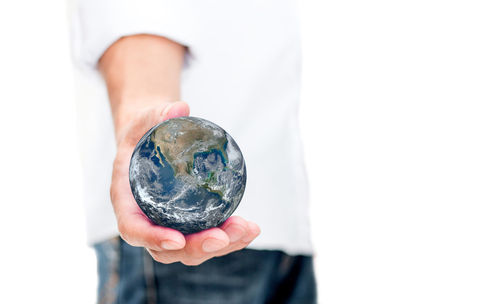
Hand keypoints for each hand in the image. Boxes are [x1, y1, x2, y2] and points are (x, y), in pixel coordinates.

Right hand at [110, 101, 260, 265]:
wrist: (149, 143)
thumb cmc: (143, 134)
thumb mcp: (144, 120)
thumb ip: (157, 114)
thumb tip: (180, 107)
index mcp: (127, 201)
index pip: (134, 228)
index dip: (153, 238)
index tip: (177, 239)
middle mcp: (146, 220)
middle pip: (167, 249)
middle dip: (198, 247)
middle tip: (224, 236)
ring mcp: (167, 226)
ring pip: (190, 249)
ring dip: (221, 245)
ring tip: (248, 229)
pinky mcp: (187, 225)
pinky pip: (205, 238)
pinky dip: (228, 237)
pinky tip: (249, 228)